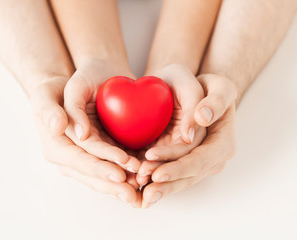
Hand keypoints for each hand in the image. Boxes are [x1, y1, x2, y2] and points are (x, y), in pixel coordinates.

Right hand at [29, 76, 139, 205]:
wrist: (60, 92)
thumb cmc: (53, 92)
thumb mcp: (46, 94)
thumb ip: (50, 111)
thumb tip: (63, 129)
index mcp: (55, 148)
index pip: (80, 160)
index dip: (100, 166)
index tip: (122, 169)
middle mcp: (67, 160)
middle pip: (93, 175)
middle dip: (114, 184)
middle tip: (136, 190)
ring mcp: (81, 161)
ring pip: (102, 177)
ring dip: (121, 184)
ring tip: (142, 185)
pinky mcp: (94, 157)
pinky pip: (109, 169)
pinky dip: (124, 174)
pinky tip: (140, 177)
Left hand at [136, 63, 206, 185]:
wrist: (199, 92)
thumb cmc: (210, 87)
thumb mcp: (218, 86)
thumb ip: (215, 101)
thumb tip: (201, 120)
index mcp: (223, 143)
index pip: (201, 160)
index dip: (180, 168)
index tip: (157, 172)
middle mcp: (212, 158)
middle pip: (188, 176)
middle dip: (166, 184)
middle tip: (143, 191)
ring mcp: (197, 162)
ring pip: (178, 179)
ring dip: (158, 186)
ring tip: (136, 187)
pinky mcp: (182, 160)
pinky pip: (169, 172)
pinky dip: (154, 179)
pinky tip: (136, 182)